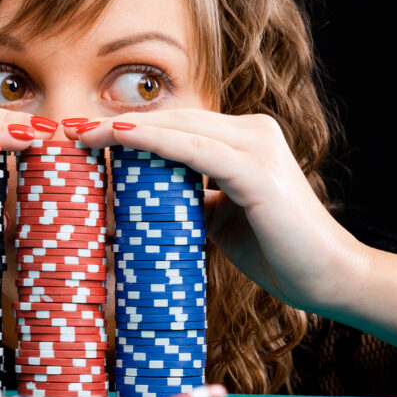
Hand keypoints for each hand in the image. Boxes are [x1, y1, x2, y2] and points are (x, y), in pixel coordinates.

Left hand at [65, 110, 361, 312]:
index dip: (133, 129)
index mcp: (247, 140)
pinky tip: (119, 139)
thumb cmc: (281, 252)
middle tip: (67, 129)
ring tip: (79, 133)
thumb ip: (195, 202)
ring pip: (179, 129)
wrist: (329, 277)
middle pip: (174, 120)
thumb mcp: (225, 220)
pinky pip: (194, 150)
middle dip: (118, 124)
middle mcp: (254, 132)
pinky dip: (153, 143)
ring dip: (125, 129)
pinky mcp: (256, 171)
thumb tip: (150, 206)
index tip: (86, 136)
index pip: (180, 126)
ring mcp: (257, 147)